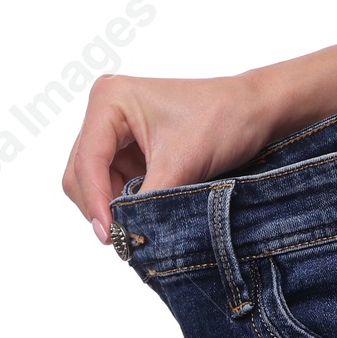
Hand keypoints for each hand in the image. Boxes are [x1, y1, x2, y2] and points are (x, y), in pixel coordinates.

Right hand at [61, 70, 282, 243]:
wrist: (256, 110)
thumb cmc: (223, 119)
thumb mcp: (181, 165)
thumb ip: (145, 203)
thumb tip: (123, 239)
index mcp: (110, 98)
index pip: (87, 161)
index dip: (95, 202)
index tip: (112, 236)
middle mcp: (105, 110)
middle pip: (80, 174)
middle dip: (101, 206)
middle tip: (126, 239)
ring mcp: (114, 129)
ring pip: (92, 183)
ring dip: (113, 207)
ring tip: (141, 223)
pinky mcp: (127, 147)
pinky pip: (110, 184)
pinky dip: (123, 203)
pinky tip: (145, 212)